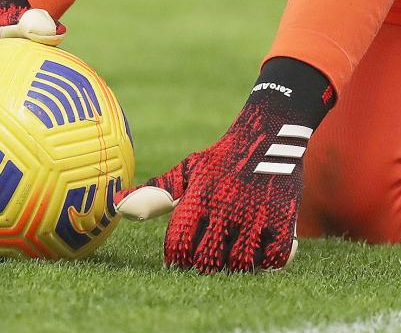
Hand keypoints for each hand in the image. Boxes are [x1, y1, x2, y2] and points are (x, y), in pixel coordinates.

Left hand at [117, 57, 334, 271]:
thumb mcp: (188, 171)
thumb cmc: (222, 157)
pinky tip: (260, 254)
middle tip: (207, 261)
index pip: (178, 247)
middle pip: (208, 262)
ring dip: (234, 267)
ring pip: (240, 265)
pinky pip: (273, 259)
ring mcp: (256, 217)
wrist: (269, 132)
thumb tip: (118, 207)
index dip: (177, 259)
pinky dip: (265, 263)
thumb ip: (156, 193)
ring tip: (232, 259)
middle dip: (204, 266)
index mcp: (199, 200)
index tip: (181, 258)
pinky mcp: (282, 220)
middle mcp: (226, 210)